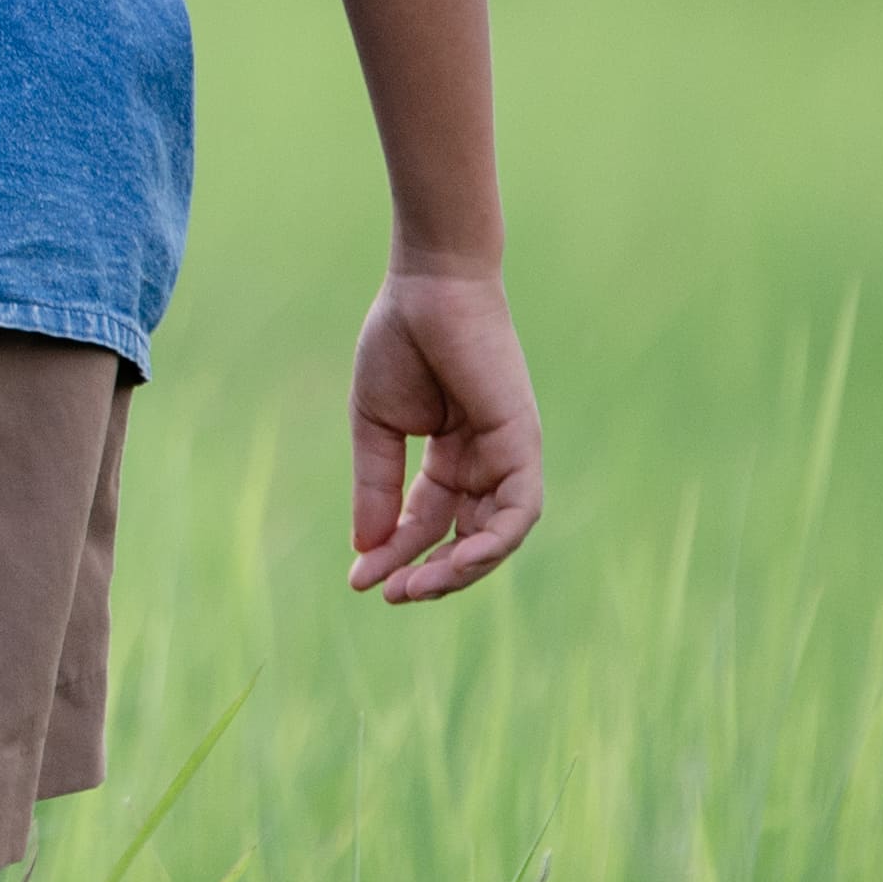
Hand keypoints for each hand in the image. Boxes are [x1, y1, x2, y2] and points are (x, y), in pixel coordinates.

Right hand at [349, 266, 541, 603]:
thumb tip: (366, 550)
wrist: (428, 287)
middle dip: (428, 572)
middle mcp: (484, 461)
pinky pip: (519, 511)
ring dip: (460, 569)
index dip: (393, 554)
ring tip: (415, 586)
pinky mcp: (524, 443)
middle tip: (391, 594)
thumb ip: (376, 486)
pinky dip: (493, 543)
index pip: (425, 521)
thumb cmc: (400, 341)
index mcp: (450, 456)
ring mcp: (508, 454)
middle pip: (463, 537)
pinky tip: (456, 562)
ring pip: (496, 536)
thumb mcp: (377, 427)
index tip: (358, 580)